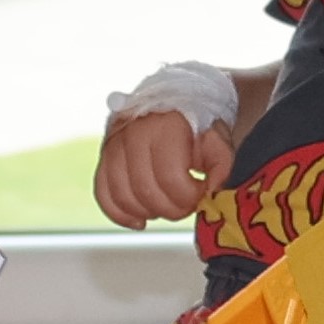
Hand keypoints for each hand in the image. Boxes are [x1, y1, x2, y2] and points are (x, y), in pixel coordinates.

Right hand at [94, 105, 239, 224]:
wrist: (169, 103)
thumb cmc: (195, 124)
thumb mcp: (217, 138)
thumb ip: (221, 165)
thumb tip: (211, 192)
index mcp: (165, 125)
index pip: (171, 178)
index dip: (189, 196)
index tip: (201, 191)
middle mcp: (133, 133)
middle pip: (147, 191)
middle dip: (172, 208)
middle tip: (187, 203)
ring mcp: (113, 145)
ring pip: (124, 196)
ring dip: (149, 212)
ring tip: (167, 206)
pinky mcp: (103, 158)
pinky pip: (104, 195)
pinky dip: (120, 214)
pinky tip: (140, 220)